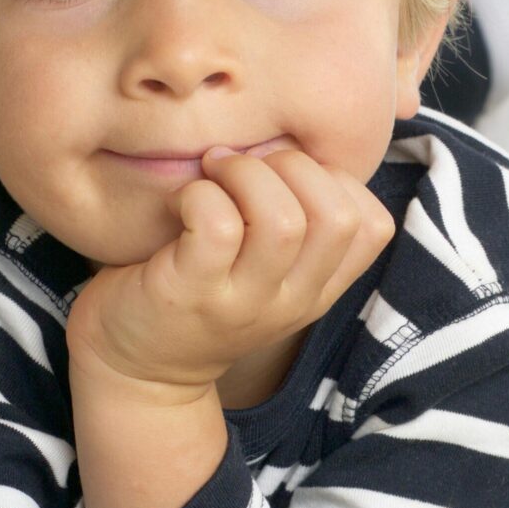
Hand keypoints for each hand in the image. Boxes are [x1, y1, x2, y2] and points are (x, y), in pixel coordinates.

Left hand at [67, 145, 395, 392]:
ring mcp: (242, 302)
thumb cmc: (198, 293)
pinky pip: (217, 224)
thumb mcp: (265, 272)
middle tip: (243, 166)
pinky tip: (181, 202)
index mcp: (317, 290)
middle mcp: (290, 300)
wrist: (135, 369)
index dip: (336, 179)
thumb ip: (293, 224)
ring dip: (244, 174)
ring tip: (212, 174)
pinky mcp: (191, 294)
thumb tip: (292, 139)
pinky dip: (199, 194)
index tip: (285, 175)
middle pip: (337, 217)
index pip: (373, 226)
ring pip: (283, 220)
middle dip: (293, 166)